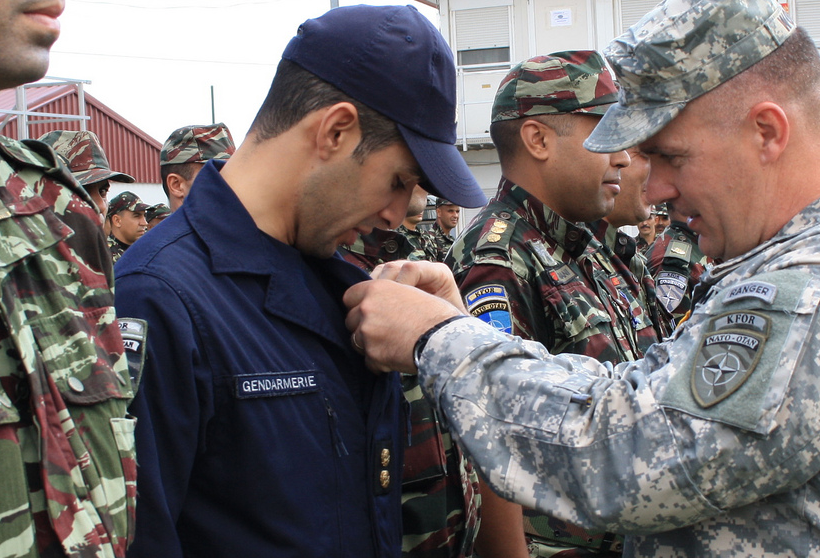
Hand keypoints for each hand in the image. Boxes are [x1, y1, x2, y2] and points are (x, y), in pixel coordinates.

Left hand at [344, 263, 465, 373]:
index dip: (358, 305)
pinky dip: (379, 362)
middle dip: (362, 326)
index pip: (349, 296)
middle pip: (350, 320)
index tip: (367, 312)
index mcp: (376, 289)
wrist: (444, 338)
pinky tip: (395, 357)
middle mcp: (367, 308)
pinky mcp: (373, 355)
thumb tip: (373, 304)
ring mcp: (367, 333)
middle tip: (382, 331)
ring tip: (390, 345)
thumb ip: (387, 296)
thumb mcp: (409, 292)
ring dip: (369, 344)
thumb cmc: (435, 314)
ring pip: (356, 341)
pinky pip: (368, 360)